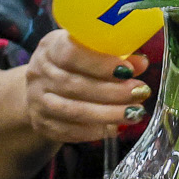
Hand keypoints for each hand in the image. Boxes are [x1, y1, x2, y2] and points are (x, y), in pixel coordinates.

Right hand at [21, 29, 151, 146]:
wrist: (41, 89)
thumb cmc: (74, 64)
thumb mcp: (90, 50)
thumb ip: (115, 54)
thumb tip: (141, 64)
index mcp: (51, 46)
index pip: (71, 53)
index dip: (100, 63)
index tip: (128, 70)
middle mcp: (40, 73)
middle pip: (75, 85)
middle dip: (112, 92)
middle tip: (139, 93)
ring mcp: (37, 100)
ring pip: (73, 110)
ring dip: (108, 114)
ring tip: (134, 113)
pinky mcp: (41, 124)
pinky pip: (68, 131)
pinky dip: (94, 131)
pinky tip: (115, 128)